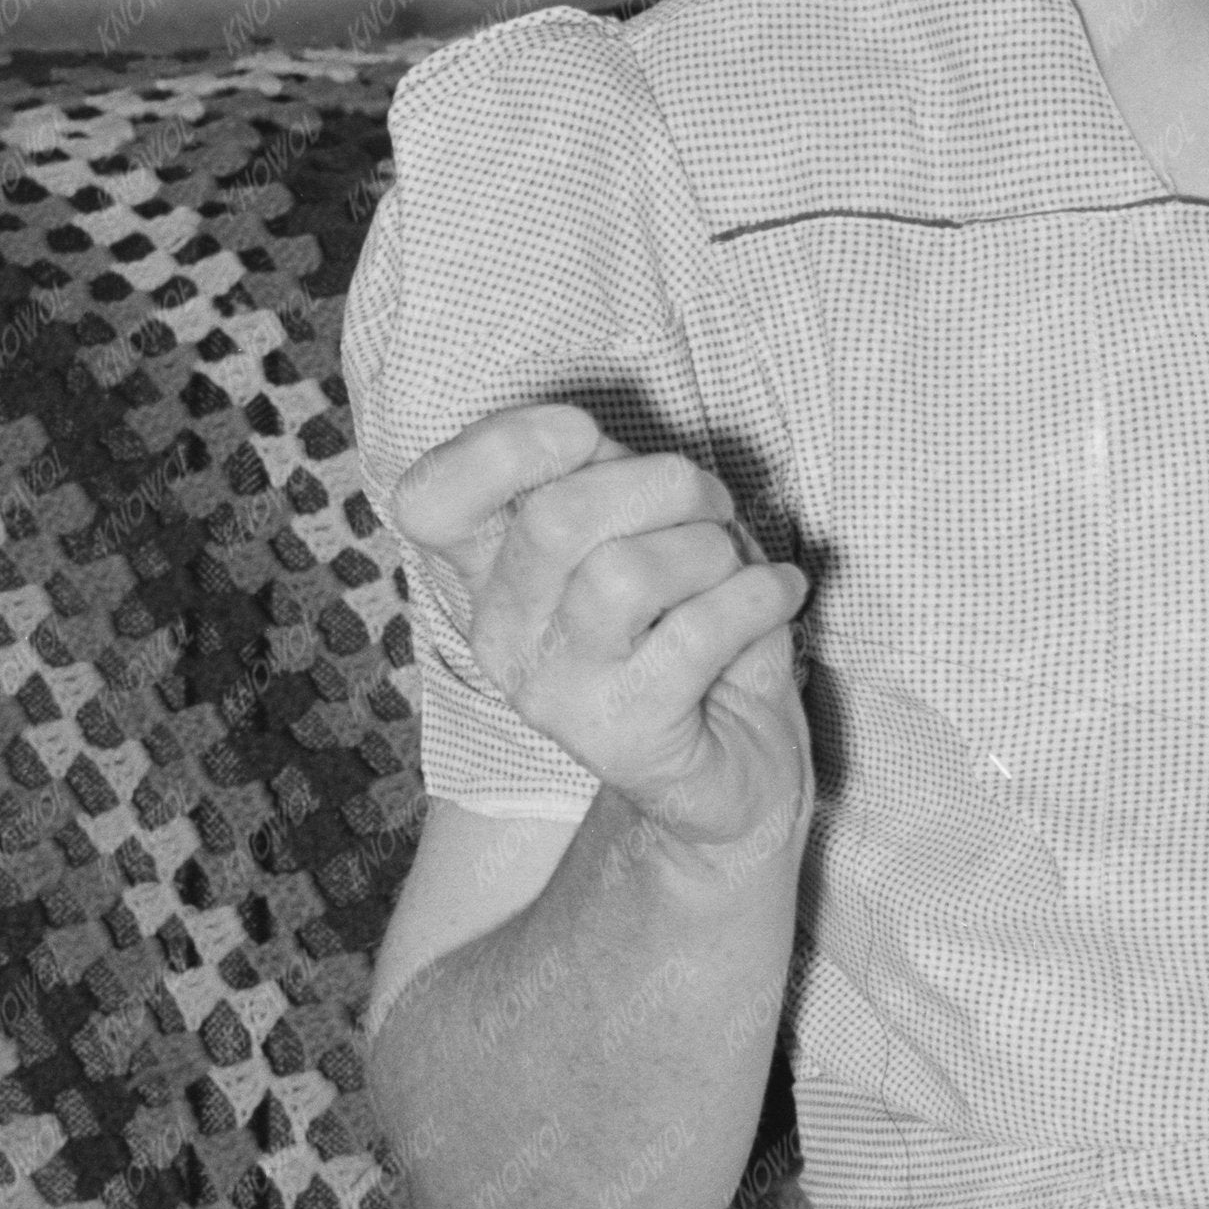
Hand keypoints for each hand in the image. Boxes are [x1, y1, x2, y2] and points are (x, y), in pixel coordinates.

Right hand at [390, 398, 813, 867]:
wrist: (727, 772)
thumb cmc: (683, 629)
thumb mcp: (638, 533)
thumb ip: (602, 479)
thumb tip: (587, 439)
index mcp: (485, 576)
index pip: (430, 501)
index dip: (505, 443)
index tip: (585, 436)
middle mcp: (500, 636)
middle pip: (554, 517)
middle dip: (661, 484)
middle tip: (711, 505)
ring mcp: (554, 693)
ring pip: (625, 573)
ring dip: (711, 550)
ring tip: (737, 568)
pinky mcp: (622, 737)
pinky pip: (696, 633)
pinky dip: (758, 598)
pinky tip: (779, 596)